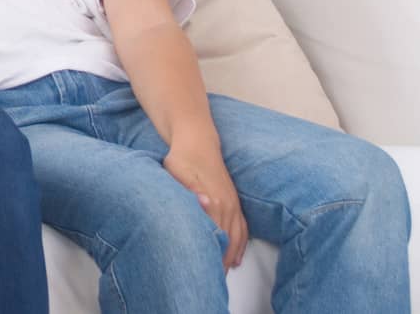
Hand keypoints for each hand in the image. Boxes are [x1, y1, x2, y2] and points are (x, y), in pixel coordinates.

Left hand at [164, 138, 247, 268]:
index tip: (206, 270)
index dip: (211, 255)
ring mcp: (232, 203)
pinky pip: (243, 228)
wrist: (197, 140)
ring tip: (225, 274)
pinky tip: (237, 258)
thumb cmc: (182, 158)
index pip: (215, 236)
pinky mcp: (233, 200)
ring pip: (237, 237)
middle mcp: (227, 205)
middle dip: (221, 262)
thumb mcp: (177, 172)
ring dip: (232, 256)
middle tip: (214, 279)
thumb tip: (205, 203)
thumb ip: (189, 189)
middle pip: (227, 241)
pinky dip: (241, 244)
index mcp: (214, 200)